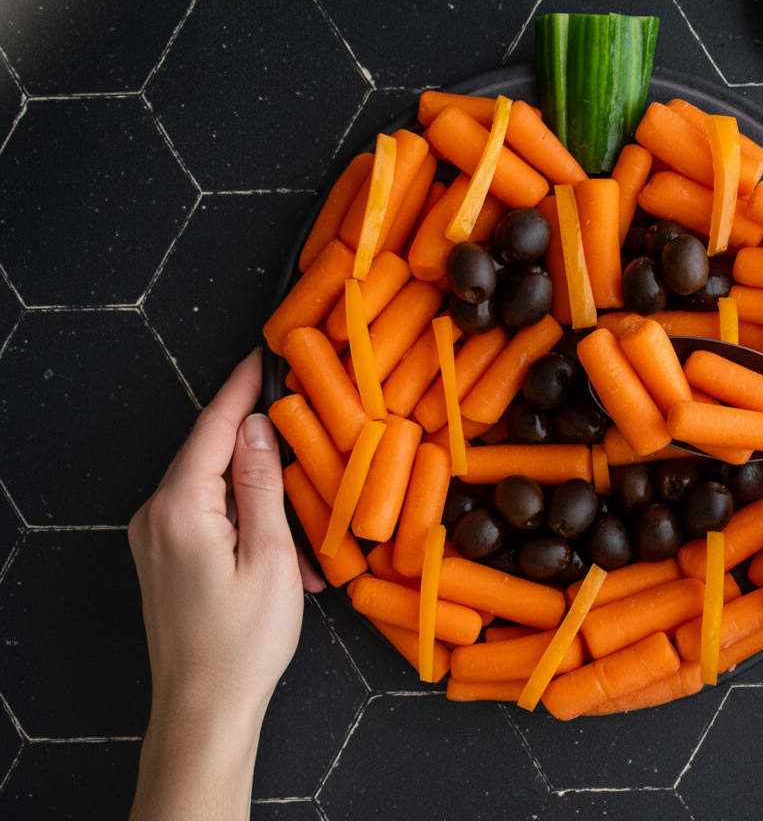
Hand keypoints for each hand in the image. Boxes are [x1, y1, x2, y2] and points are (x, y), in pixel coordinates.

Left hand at [128, 348, 323, 820]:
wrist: (203, 708)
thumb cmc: (241, 643)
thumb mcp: (271, 557)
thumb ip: (261, 485)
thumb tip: (257, 426)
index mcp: (179, 509)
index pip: (212, 427)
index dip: (240, 388)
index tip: (262, 354)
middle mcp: (155, 516)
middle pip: (213, 455)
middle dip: (263, 452)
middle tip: (308, 437)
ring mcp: (154, 538)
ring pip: (215, 489)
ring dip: (263, 500)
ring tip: (305, 535)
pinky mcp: (164, 558)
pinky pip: (209, 517)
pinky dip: (249, 524)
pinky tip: (282, 554)